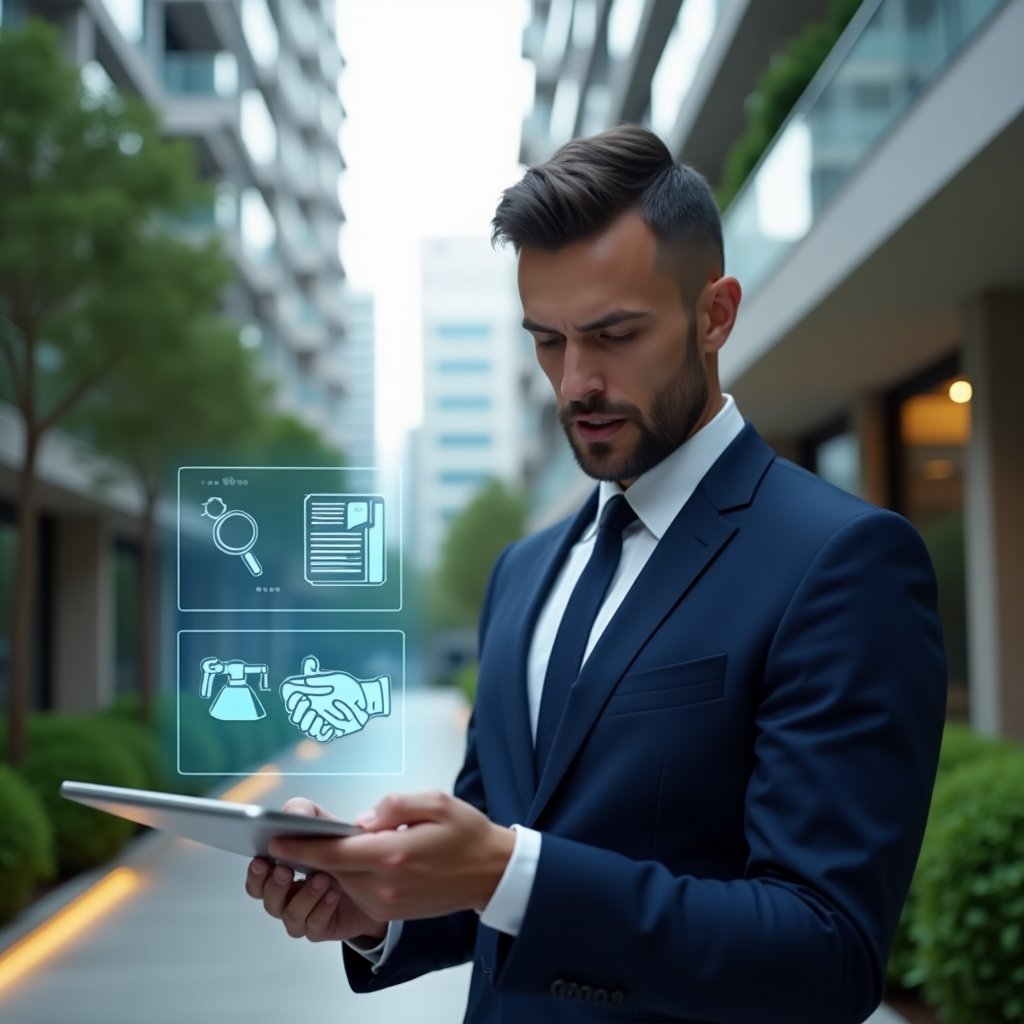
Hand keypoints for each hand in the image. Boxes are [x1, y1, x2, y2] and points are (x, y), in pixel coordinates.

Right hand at [244, 798, 386, 943]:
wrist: (372, 876)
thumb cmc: (340, 848)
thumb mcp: (323, 823)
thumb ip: (304, 812)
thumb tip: (290, 814)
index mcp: (281, 869)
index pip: (257, 877)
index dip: (255, 872)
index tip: (261, 860)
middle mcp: (287, 895)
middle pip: (267, 899)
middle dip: (274, 885)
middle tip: (285, 870)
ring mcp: (302, 914)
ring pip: (290, 915)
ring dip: (304, 896)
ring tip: (322, 879)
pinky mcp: (321, 927)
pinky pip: (314, 925)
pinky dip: (322, 909)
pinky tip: (333, 894)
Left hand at [267, 791, 515, 921]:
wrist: (492, 873)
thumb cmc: (466, 833)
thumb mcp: (435, 801)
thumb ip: (393, 805)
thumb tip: (361, 820)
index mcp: (393, 855)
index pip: (334, 852)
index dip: (301, 846)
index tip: (275, 840)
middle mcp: (386, 885)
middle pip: (332, 868)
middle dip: (311, 852)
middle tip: (292, 833)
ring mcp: (388, 903)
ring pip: (342, 881)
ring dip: (331, 863)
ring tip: (323, 842)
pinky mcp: (392, 911)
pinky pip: (358, 891)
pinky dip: (349, 874)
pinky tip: (354, 857)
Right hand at [280, 670, 369, 740]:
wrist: (364, 698)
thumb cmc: (347, 686)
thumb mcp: (333, 678)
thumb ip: (319, 674)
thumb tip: (309, 662)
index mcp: (309, 698)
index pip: (291, 703)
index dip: (291, 701)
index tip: (298, 695)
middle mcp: (312, 711)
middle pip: (296, 718)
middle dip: (299, 712)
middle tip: (307, 702)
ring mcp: (320, 722)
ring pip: (307, 728)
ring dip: (310, 723)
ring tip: (318, 715)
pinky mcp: (331, 731)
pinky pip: (321, 737)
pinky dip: (323, 732)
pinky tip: (329, 726)